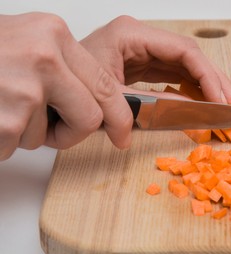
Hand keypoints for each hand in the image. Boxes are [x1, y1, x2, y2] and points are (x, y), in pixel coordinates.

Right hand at [0, 13, 132, 159]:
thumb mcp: (27, 43)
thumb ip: (64, 67)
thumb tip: (99, 101)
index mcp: (53, 35)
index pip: (106, 84)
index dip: (119, 115)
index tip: (123, 133)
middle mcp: (43, 59)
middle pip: (91, 118)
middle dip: (76, 133)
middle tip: (59, 133)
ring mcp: (22, 91)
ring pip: (51, 136)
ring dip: (29, 133)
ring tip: (2, 107)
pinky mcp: (4, 122)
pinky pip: (19, 146)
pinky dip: (6, 140)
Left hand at [80, 16, 230, 104]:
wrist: (52, 91)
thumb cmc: (72, 89)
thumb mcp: (114, 99)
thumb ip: (153, 104)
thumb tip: (190, 109)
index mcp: (130, 34)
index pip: (183, 50)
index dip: (208, 76)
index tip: (222, 100)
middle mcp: (140, 37)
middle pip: (189, 56)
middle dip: (213, 81)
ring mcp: (142, 49)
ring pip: (185, 65)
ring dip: (206, 86)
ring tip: (223, 105)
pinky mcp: (142, 62)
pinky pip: (174, 73)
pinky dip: (191, 88)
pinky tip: (203, 101)